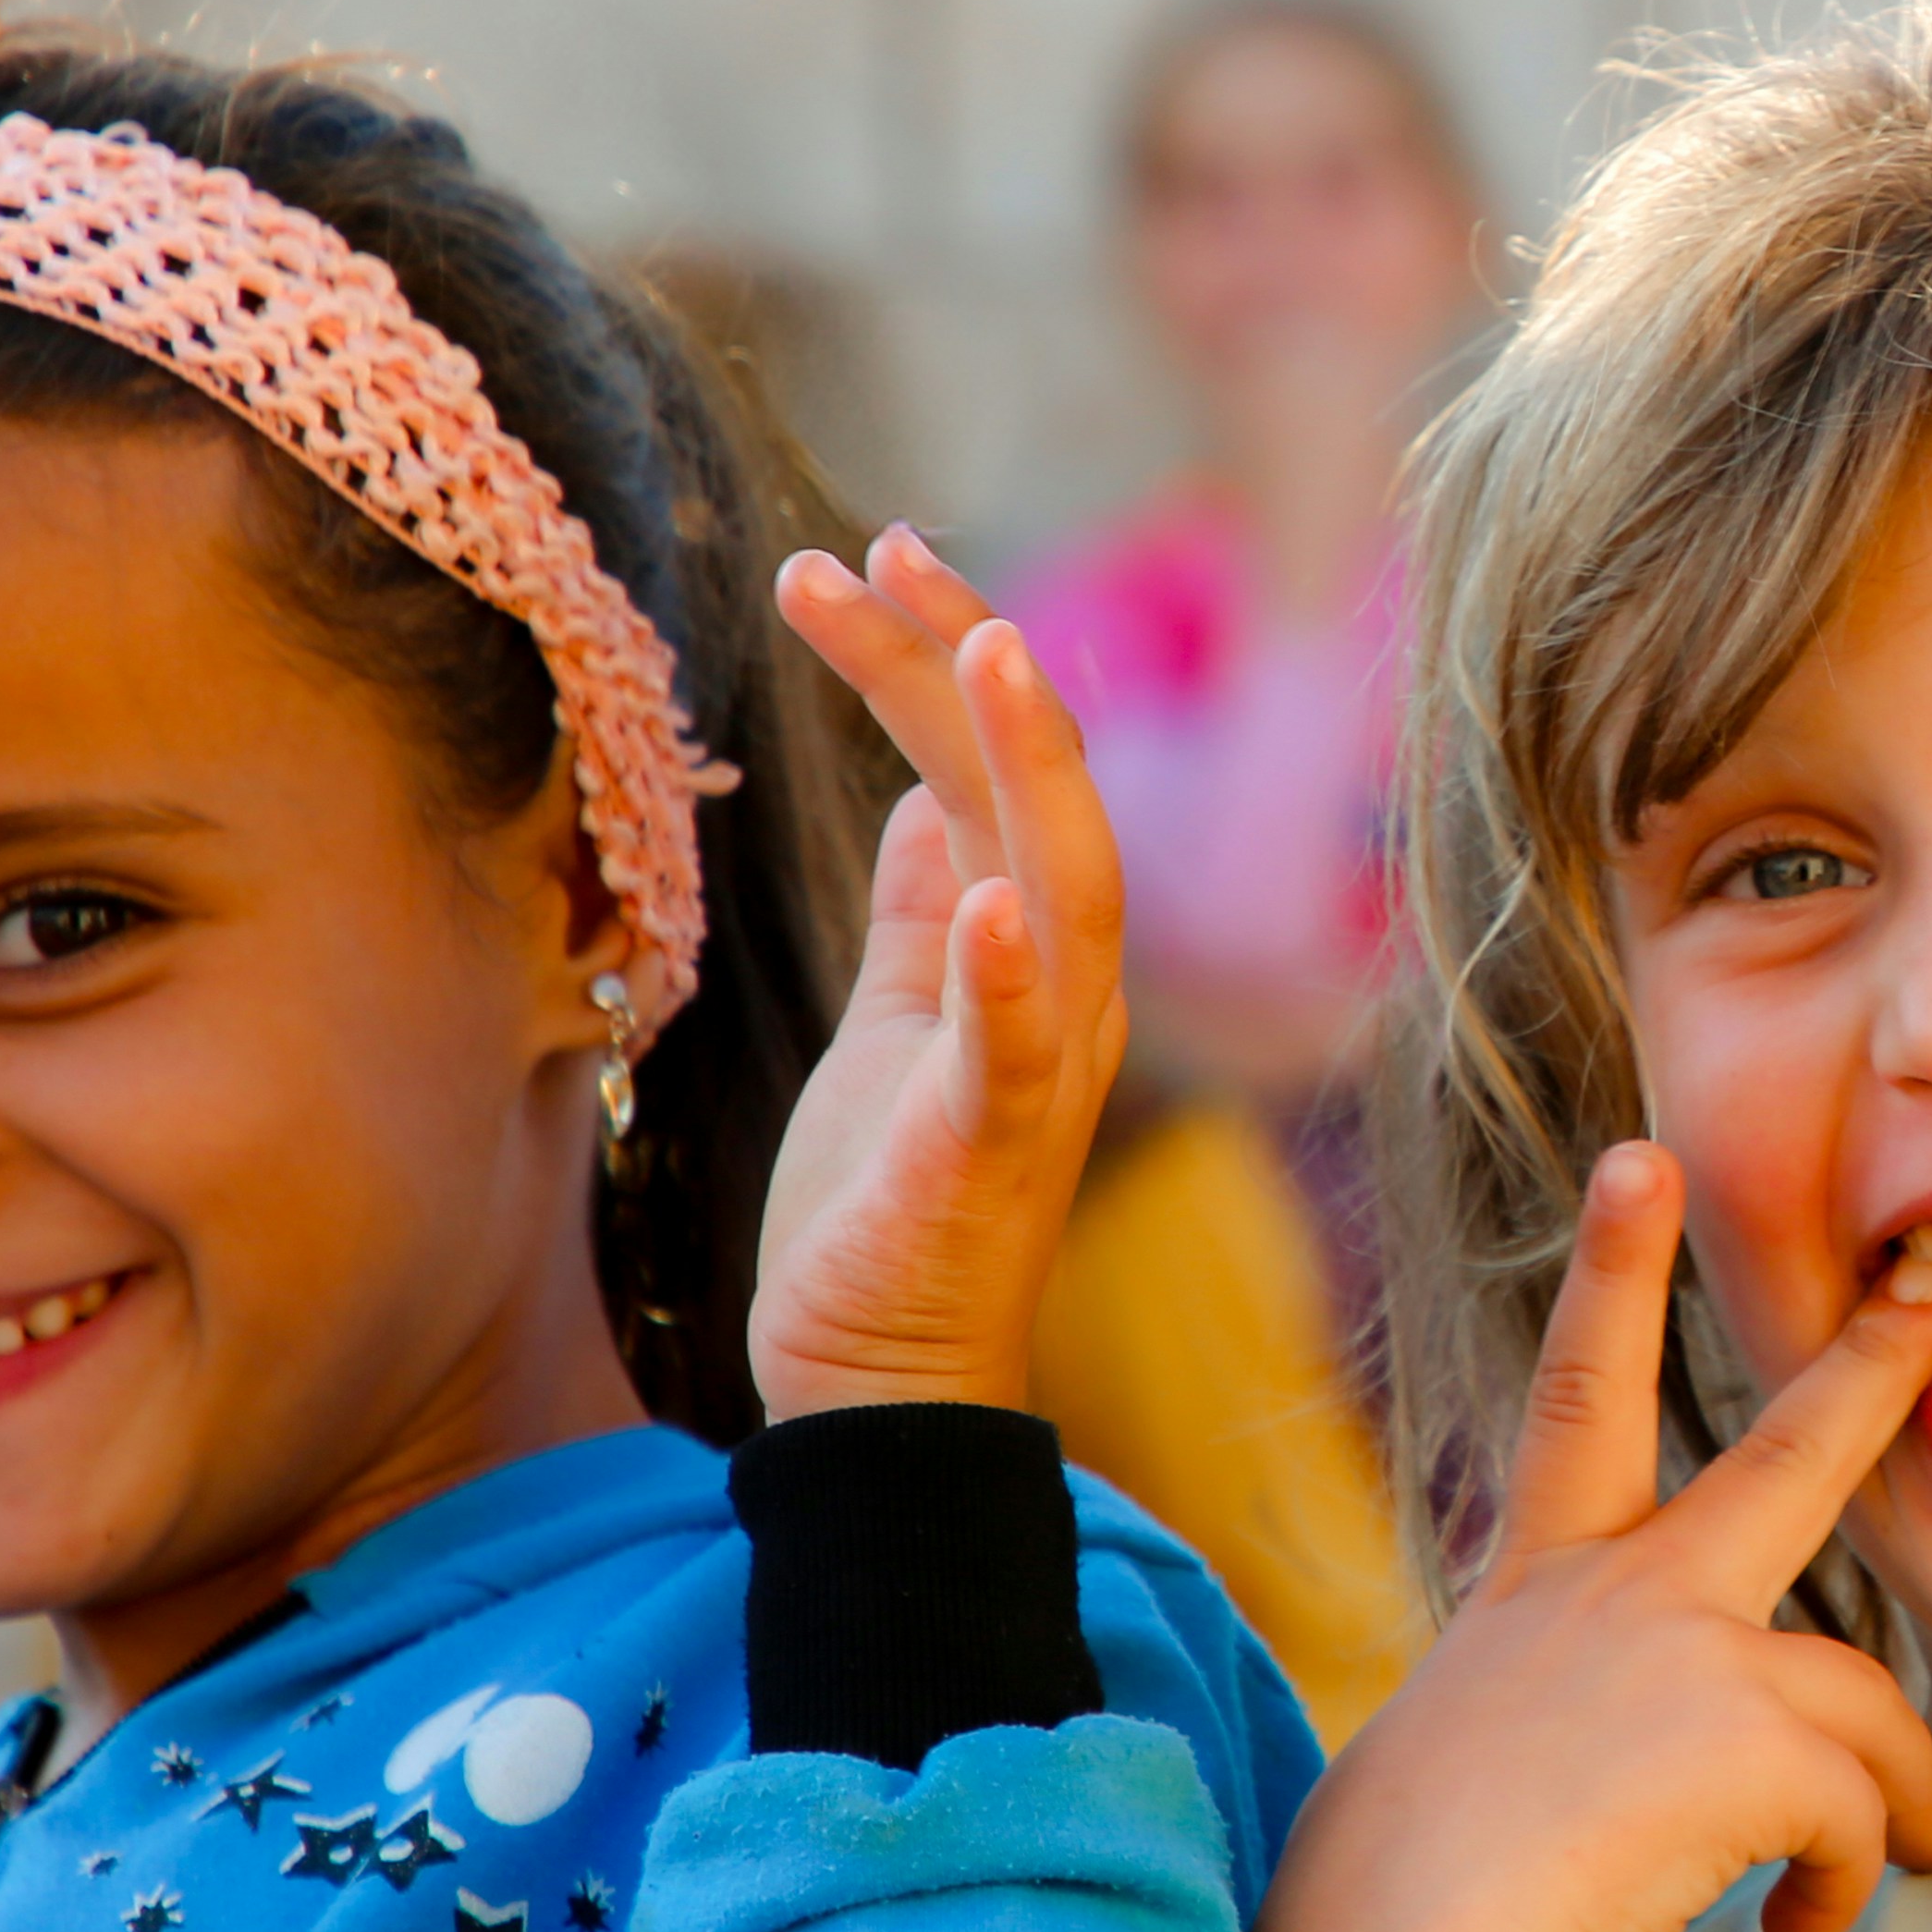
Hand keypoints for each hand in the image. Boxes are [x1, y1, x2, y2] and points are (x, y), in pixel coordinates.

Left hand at [748, 527, 1133, 1420]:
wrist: (875, 1384)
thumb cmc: (883, 1209)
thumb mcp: (900, 1024)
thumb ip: (926, 916)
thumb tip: (929, 802)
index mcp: (1033, 954)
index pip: (1000, 770)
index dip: (944, 654)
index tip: (865, 554)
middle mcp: (1063, 995)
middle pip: (1044, 791)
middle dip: (974, 661)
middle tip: (884, 547)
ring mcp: (1038, 1073)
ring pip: (1066, 887)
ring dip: (1029, 766)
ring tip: (984, 648)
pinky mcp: (989, 1155)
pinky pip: (1018, 1051)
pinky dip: (1009, 969)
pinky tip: (985, 892)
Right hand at [1254, 1143, 1931, 1931]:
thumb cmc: (1407, 1910)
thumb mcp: (1485, 1780)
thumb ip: (1588, 1748)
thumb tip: (1695, 1812)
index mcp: (1538, 1590)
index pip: (1578, 1399)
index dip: (1613, 1274)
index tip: (1640, 1160)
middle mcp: (1615, 1593)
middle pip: (1785, 1459)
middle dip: (1873, 1364)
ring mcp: (1685, 1650)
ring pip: (1867, 1708)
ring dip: (1883, 1809)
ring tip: (1843, 1886)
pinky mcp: (1749, 1734)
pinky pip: (1862, 1815)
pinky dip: (1844, 1887)